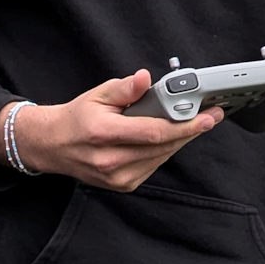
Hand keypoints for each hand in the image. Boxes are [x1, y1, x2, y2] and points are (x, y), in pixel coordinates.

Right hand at [0, 71, 223, 191]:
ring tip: (194, 123)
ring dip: (180, 141)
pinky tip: (169, 138)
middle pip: (163, 147)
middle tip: (211, 116)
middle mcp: (109, 160)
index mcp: (103, 133)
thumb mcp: (98, 94)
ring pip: (161, 157)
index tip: (207, 116)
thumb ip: (125, 88)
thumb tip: (145, 78)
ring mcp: (116, 177)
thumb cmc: (77, 118)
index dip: (185, 125)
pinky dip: (164, 151)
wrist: (52, 146)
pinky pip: (153, 165)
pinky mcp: (122, 185)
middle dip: (191, 131)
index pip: (154, 132)